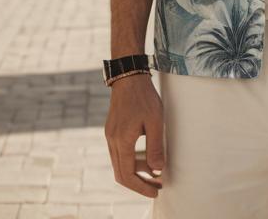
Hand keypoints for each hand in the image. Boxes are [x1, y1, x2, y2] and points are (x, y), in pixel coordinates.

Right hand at [104, 75, 165, 197]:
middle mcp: (112, 141)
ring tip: (155, 172)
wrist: (128, 76)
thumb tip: (157, 170)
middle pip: (121, 173)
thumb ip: (155, 146)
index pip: (128, 175)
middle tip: (157, 186)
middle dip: (139, 183)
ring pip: (120, 163)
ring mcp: (110, 135)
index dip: (142, 187)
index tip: (156, 191)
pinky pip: (119, 153)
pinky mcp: (112, 130)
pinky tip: (146, 156)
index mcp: (122, 141)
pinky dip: (132, 160)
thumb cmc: (144, 97)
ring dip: (136, 171)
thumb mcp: (155, 121)